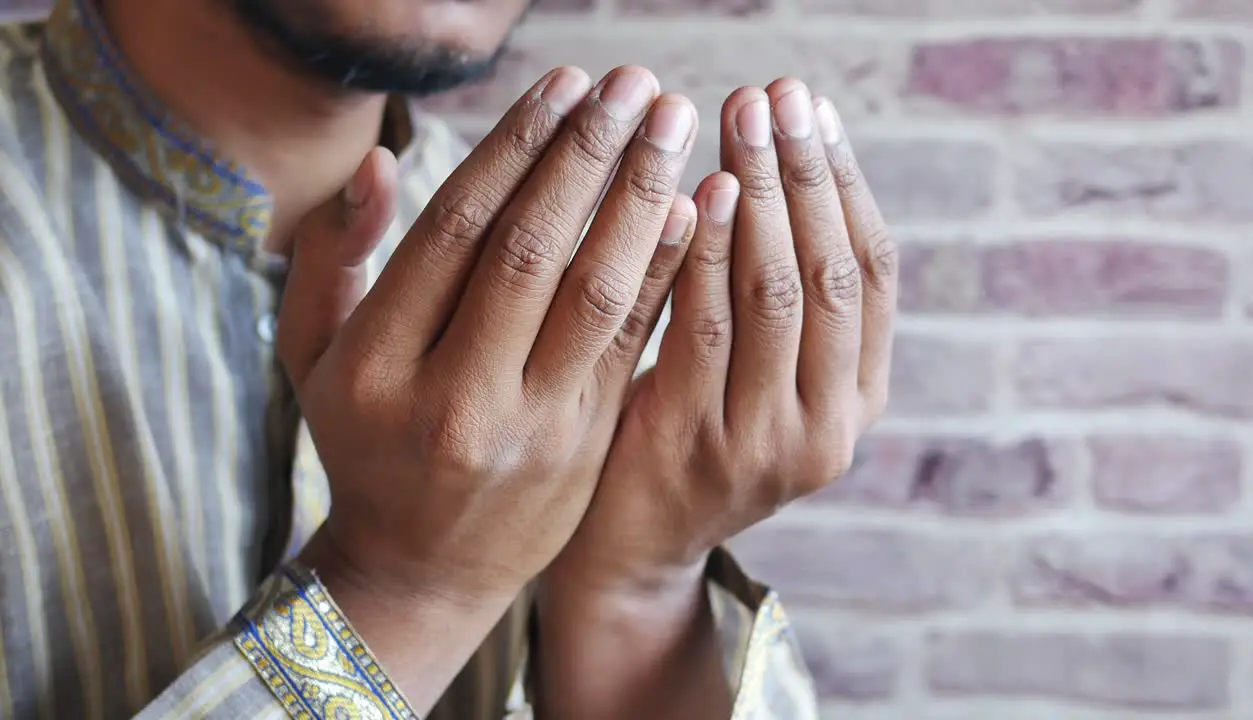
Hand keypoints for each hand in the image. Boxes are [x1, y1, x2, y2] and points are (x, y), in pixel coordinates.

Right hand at [275, 65, 698, 706]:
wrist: (422, 570)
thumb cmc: (364, 445)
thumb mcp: (314, 358)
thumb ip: (333, 258)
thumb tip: (378, 161)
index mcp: (374, 364)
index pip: (453, 230)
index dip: (515, 147)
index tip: (564, 83)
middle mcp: (451, 396)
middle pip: (530, 251)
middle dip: (589, 156)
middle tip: (635, 85)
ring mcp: (526, 426)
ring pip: (593, 294)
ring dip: (641, 199)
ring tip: (674, 125)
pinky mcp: (584, 444)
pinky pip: (632, 343)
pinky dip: (663, 270)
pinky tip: (694, 208)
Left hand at [548, 78, 896, 596]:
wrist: (632, 543)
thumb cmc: (691, 432)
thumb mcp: (763, 374)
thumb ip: (784, 299)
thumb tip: (785, 165)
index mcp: (861, 397)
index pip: (871, 269)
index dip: (844, 180)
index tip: (812, 107)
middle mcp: (833, 424)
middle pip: (829, 271)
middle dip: (803, 171)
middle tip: (775, 93)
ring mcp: (771, 443)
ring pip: (776, 294)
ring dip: (760, 196)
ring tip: (739, 120)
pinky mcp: (700, 446)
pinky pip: (705, 328)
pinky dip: (705, 255)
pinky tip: (693, 195)